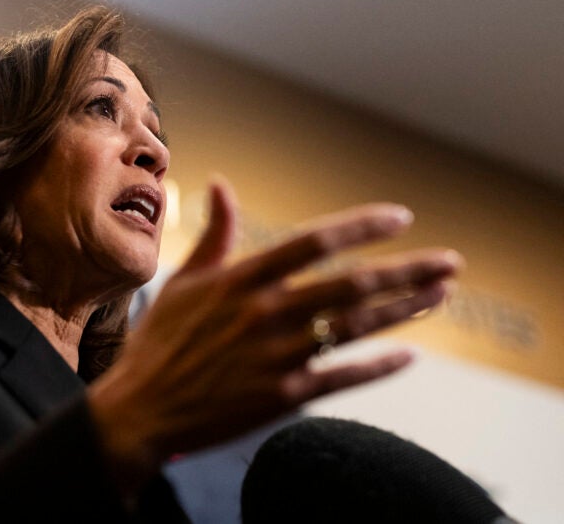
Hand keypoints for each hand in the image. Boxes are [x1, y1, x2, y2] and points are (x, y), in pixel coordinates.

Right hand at [88, 180, 461, 489]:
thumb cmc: (159, 343)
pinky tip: (407, 356)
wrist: (142, 409)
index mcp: (241, 280)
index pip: (314, 242)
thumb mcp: (182, 281)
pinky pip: (343, 377)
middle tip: (449, 262)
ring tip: (440, 296)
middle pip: (351, 284)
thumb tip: (220, 184)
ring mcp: (277, 355)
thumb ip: (214, 234)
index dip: (362, 227)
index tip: (400, 218)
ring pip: (355, 327)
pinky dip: (379, 366)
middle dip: (408, 270)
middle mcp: (265, 313)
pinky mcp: (283, 395)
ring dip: (404, 310)